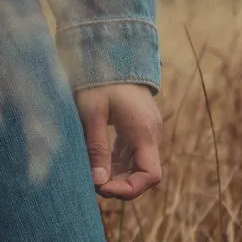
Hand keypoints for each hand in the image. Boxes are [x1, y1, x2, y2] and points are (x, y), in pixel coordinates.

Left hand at [76, 84, 163, 200]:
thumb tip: (98, 183)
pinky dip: (116, 163)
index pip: (151, 175)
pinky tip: (97, 164)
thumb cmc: (99, 79)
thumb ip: (96, 147)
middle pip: (144, 173)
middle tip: (91, 185)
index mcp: (143, 131)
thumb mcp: (92, 113)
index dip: (129, 190)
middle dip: (120, 185)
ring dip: (117, 175)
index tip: (102, 189)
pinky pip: (132, 152)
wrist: (111, 51)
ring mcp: (146, 129)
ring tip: (91, 175)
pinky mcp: (137, 126)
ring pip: (137, 164)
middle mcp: (150, 133)